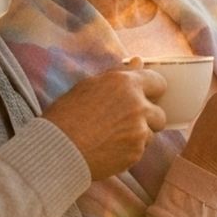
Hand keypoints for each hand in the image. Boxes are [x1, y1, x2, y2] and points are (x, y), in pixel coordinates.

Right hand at [41, 58, 166, 179]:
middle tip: (123, 123)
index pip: (159, 82)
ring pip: (150, 134)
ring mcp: (139, 131)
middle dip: (147, 119)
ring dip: (137, 136)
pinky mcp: (136, 153)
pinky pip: (140, 151)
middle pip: (159, 114)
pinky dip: (128, 151)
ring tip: (111, 137)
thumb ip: (118, 74)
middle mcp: (138, 106)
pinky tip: (108, 149)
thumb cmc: (66, 115)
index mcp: (126, 84)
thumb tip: (138, 62)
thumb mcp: (88, 86)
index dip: (152, 91)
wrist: (57, 149)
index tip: (144, 97)